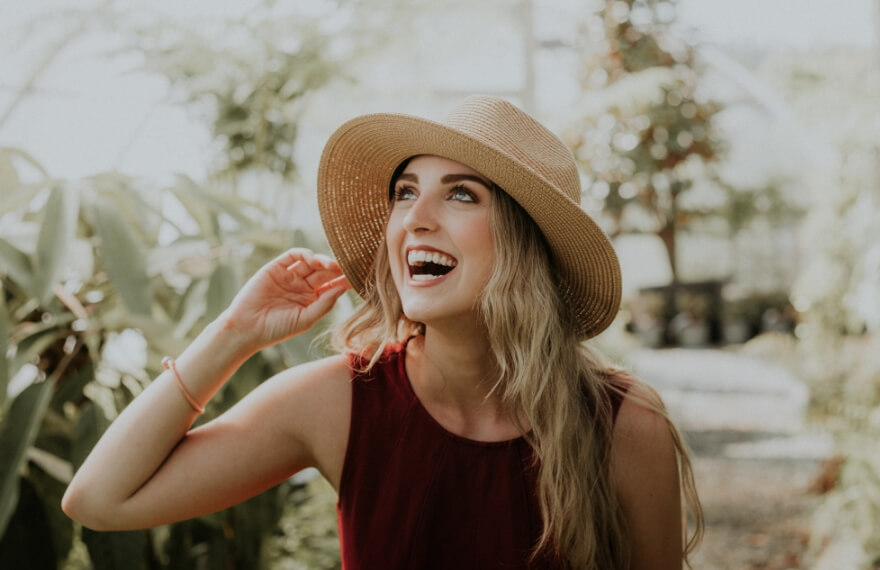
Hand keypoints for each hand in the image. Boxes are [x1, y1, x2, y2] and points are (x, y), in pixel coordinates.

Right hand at [221, 248, 350, 350]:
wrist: (246, 328)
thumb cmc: (276, 329)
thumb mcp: (305, 319)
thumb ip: (324, 304)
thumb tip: (342, 288)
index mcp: (311, 299)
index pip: (332, 285)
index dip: (343, 281)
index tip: (357, 278)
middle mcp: (302, 285)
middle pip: (324, 272)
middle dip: (336, 269)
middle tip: (348, 267)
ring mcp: (289, 275)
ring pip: (311, 262)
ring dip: (323, 260)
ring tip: (332, 265)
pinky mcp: (276, 267)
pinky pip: (293, 256)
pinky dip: (305, 254)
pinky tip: (313, 260)